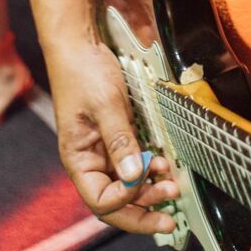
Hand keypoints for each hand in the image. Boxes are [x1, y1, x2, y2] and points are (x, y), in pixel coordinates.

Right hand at [46, 41, 177, 234]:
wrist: (80, 43)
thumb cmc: (82, 71)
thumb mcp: (105, 104)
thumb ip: (120, 140)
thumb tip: (134, 176)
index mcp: (78, 160)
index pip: (100, 200)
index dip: (127, 201)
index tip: (150, 184)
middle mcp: (90, 161)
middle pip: (115, 201)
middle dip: (142, 208)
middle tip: (171, 208)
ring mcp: (103, 151)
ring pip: (127, 185)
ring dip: (149, 190)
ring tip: (172, 184)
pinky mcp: (116, 138)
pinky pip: (133, 164)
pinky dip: (149, 170)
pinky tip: (164, 166)